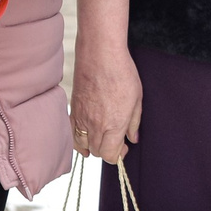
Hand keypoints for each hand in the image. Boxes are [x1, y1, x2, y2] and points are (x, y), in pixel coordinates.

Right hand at [70, 33, 142, 164]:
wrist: (100, 55)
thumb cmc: (121, 73)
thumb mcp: (137, 98)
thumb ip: (134, 122)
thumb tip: (133, 138)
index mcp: (114, 125)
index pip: (110, 155)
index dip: (118, 155)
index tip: (124, 148)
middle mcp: (96, 126)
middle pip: (98, 151)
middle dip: (107, 150)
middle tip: (116, 142)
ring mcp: (82, 118)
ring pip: (84, 145)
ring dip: (93, 146)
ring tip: (101, 141)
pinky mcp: (73, 110)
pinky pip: (72, 134)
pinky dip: (78, 140)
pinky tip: (85, 139)